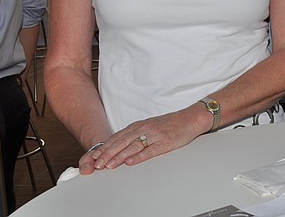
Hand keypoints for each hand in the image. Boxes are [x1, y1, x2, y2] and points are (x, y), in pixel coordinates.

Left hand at [79, 107, 205, 173]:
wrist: (190, 118)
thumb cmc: (171, 124)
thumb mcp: (150, 126)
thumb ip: (135, 134)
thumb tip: (120, 146)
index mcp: (139, 125)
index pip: (117, 137)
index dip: (105, 147)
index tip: (94, 157)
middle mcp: (144, 129)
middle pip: (122, 142)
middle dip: (107, 154)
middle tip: (96, 164)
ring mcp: (154, 135)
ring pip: (133, 147)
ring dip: (119, 157)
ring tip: (109, 166)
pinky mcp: (164, 142)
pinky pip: (150, 150)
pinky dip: (139, 157)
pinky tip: (130, 162)